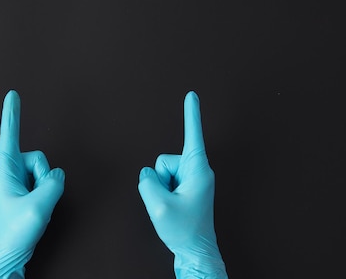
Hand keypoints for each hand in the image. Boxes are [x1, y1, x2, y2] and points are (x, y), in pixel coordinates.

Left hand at [0, 90, 64, 278]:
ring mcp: (13, 184)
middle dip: (44, 174)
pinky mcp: (20, 194)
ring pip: (41, 171)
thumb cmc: (12, 234)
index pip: (9, 134)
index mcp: (3, 170)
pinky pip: (40, 184)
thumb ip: (53, 183)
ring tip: (34, 207)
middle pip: (37, 156)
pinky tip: (35, 210)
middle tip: (36, 198)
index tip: (12, 94)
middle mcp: (6, 173)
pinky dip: (44, 195)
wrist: (4, 259)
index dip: (13, 113)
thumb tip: (57, 175)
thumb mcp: (38, 206)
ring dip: (45, 188)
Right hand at [138, 91, 227, 278]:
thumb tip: (147, 174)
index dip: (190, 114)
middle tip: (172, 202)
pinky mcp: (187, 189)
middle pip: (164, 160)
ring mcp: (192, 181)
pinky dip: (164, 195)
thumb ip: (147, 182)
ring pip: (162, 172)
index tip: (192, 94)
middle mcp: (198, 171)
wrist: (195, 251)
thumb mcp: (159, 206)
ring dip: (162, 189)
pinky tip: (174, 209)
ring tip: (174, 207)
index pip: (192, 134)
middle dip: (160, 179)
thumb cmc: (185, 231)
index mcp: (198, 169)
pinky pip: (165, 183)